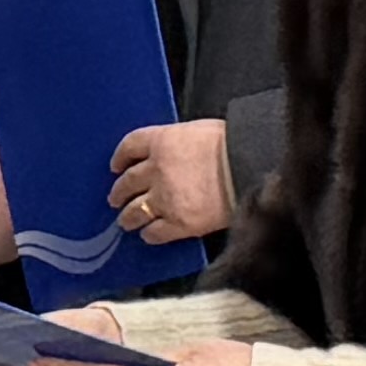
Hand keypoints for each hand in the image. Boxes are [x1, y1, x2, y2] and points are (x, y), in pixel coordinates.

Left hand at [109, 118, 233, 247]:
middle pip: (127, 182)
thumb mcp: (198, 130)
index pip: (129, 147)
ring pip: (134, 211)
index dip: (120, 157)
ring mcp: (165, 199)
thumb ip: (177, 143)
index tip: (116, 166)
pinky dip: (149, 234)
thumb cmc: (232, 144)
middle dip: (119, 192)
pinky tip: (149, 235)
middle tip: (116, 197)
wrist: (250, 166)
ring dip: (128, 217)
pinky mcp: (179, 223)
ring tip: (126, 221)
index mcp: (161, 142)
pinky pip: (155, 232)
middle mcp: (156, 170)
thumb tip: (173, 153)